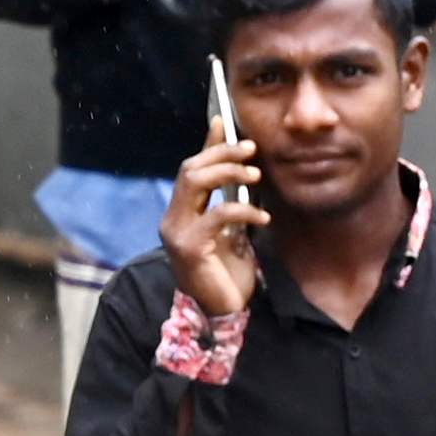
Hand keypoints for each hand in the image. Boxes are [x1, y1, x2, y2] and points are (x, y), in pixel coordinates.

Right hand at [161, 125, 264, 318]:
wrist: (221, 312)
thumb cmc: (227, 272)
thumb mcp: (232, 230)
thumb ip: (230, 200)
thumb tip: (241, 169)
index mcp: (181, 212)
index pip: (190, 167)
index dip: (208, 144)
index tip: (225, 123)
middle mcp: (173, 219)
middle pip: (191, 168)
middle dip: (222, 154)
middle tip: (251, 151)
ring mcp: (177, 232)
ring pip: (195, 182)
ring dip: (228, 172)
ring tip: (256, 176)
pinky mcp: (190, 247)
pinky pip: (216, 215)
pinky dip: (243, 209)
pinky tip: (262, 217)